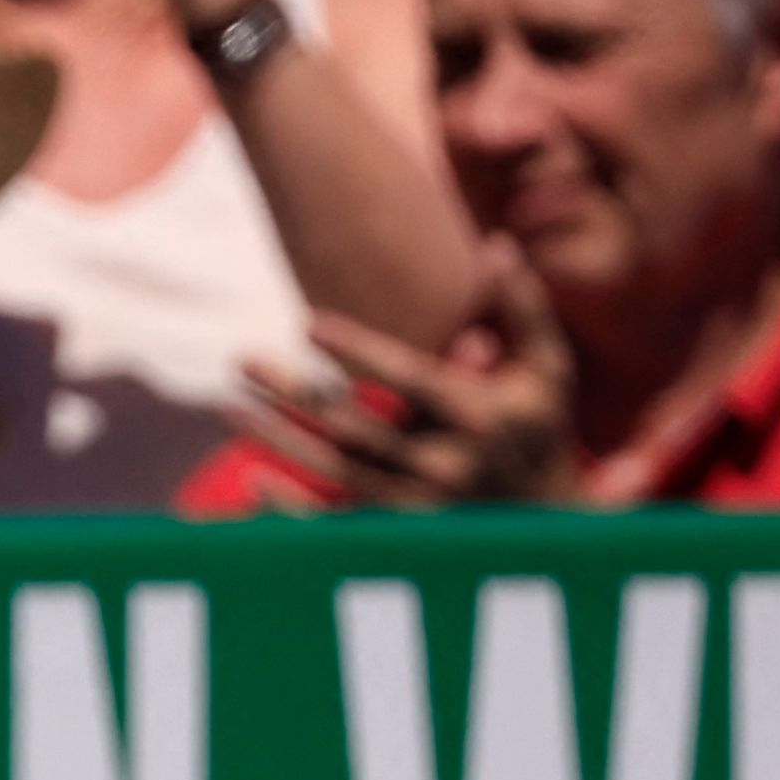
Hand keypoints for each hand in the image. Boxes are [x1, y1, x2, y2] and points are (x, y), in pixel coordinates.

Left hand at [232, 242, 584, 502]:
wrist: (546, 517)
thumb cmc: (540, 427)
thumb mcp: (548, 366)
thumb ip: (523, 307)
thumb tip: (496, 244)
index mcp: (477, 414)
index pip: (408, 377)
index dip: (357, 351)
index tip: (309, 324)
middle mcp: (444, 462)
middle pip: (353, 424)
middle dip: (294, 392)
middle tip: (242, 359)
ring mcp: (418, 504)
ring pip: (334, 470)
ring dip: (278, 439)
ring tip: (232, 405)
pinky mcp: (399, 535)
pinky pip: (336, 526)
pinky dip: (293, 508)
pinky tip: (254, 478)